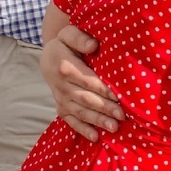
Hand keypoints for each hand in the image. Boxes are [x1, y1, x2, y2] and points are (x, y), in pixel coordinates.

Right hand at [41, 26, 121, 140]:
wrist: (48, 57)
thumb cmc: (65, 44)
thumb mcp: (69, 33)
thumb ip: (79, 38)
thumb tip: (93, 45)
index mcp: (65, 66)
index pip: (87, 80)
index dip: (103, 90)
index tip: (119, 97)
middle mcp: (61, 85)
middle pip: (85, 99)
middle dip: (104, 108)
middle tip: (122, 116)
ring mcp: (60, 98)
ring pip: (80, 112)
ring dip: (97, 121)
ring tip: (114, 128)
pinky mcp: (61, 107)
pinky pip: (70, 120)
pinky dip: (82, 129)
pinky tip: (95, 137)